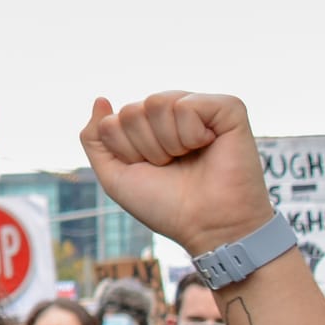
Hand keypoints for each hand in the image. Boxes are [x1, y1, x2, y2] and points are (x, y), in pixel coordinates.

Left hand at [80, 92, 276, 255]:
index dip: (125, 153)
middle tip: (170, 166)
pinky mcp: (227, 107)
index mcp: (147, 127)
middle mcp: (171, 114)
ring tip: (187, 157)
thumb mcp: (116, 177)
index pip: (111, 122)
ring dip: (167, 142)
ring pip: (156, 103)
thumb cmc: (165, 205)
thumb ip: (96, 139)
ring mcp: (199, 108)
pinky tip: (207, 145)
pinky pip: (187, 105)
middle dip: (145, 147)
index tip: (150, 171)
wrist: (208, 225)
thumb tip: (100, 99)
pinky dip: (191, 134)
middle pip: (131, 111)